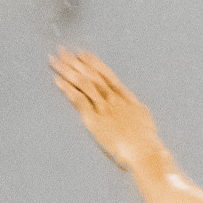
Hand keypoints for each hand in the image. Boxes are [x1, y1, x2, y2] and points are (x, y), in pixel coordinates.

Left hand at [50, 48, 164, 174]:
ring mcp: (103, 108)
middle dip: (75, 62)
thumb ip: (133, 106)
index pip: (106, 74)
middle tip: (62, 51)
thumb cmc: (147, 140)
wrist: (145, 152)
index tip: (82, 53)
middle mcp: (113, 99)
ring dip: (68, 70)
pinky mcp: (94, 119)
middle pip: (91, 75)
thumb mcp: (143, 117)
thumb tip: (130, 100)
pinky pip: (78, 100)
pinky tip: (57, 80)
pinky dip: (67, 88)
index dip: (93, 63)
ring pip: (83, 84)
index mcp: (126, 97)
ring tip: (55, 61)